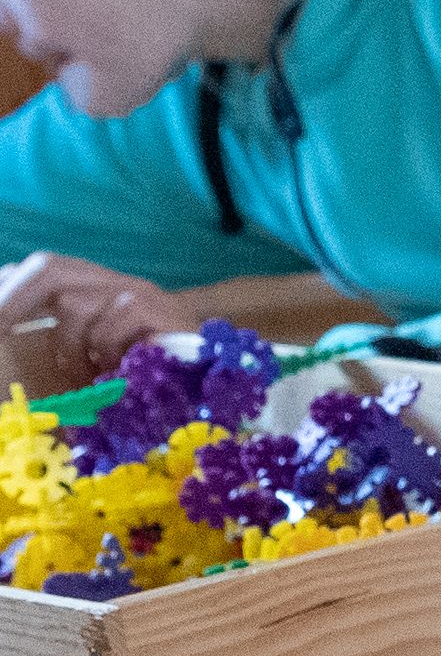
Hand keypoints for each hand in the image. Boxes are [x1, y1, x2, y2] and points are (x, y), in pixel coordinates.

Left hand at [0, 253, 203, 387]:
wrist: (206, 389)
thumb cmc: (134, 382)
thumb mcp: (77, 362)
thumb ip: (51, 343)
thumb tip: (10, 333)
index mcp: (83, 289)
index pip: (35, 271)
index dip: (6, 288)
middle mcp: (108, 282)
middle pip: (48, 266)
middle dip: (13, 298)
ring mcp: (137, 292)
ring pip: (76, 302)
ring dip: (71, 350)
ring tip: (85, 379)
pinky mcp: (162, 308)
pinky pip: (115, 319)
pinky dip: (107, 350)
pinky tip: (116, 372)